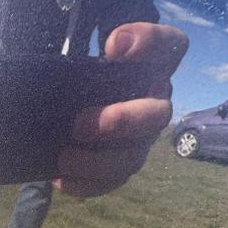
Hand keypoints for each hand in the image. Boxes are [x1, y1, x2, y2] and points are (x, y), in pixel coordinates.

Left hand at [53, 22, 188, 196]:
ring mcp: (138, 140)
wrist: (56, 111)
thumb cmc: (72, 76)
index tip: (112, 47)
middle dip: (121, 121)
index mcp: (149, 68)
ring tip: (64, 158)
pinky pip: (111, 182)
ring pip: (133, 157)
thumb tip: (108, 50)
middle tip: (79, 125)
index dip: (150, 43)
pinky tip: (60, 179)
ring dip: (98, 161)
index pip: (170, 45)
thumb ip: (84, 44)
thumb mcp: (72, 57)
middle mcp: (151, 105)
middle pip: (157, 114)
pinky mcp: (119, 167)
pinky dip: (86, 184)